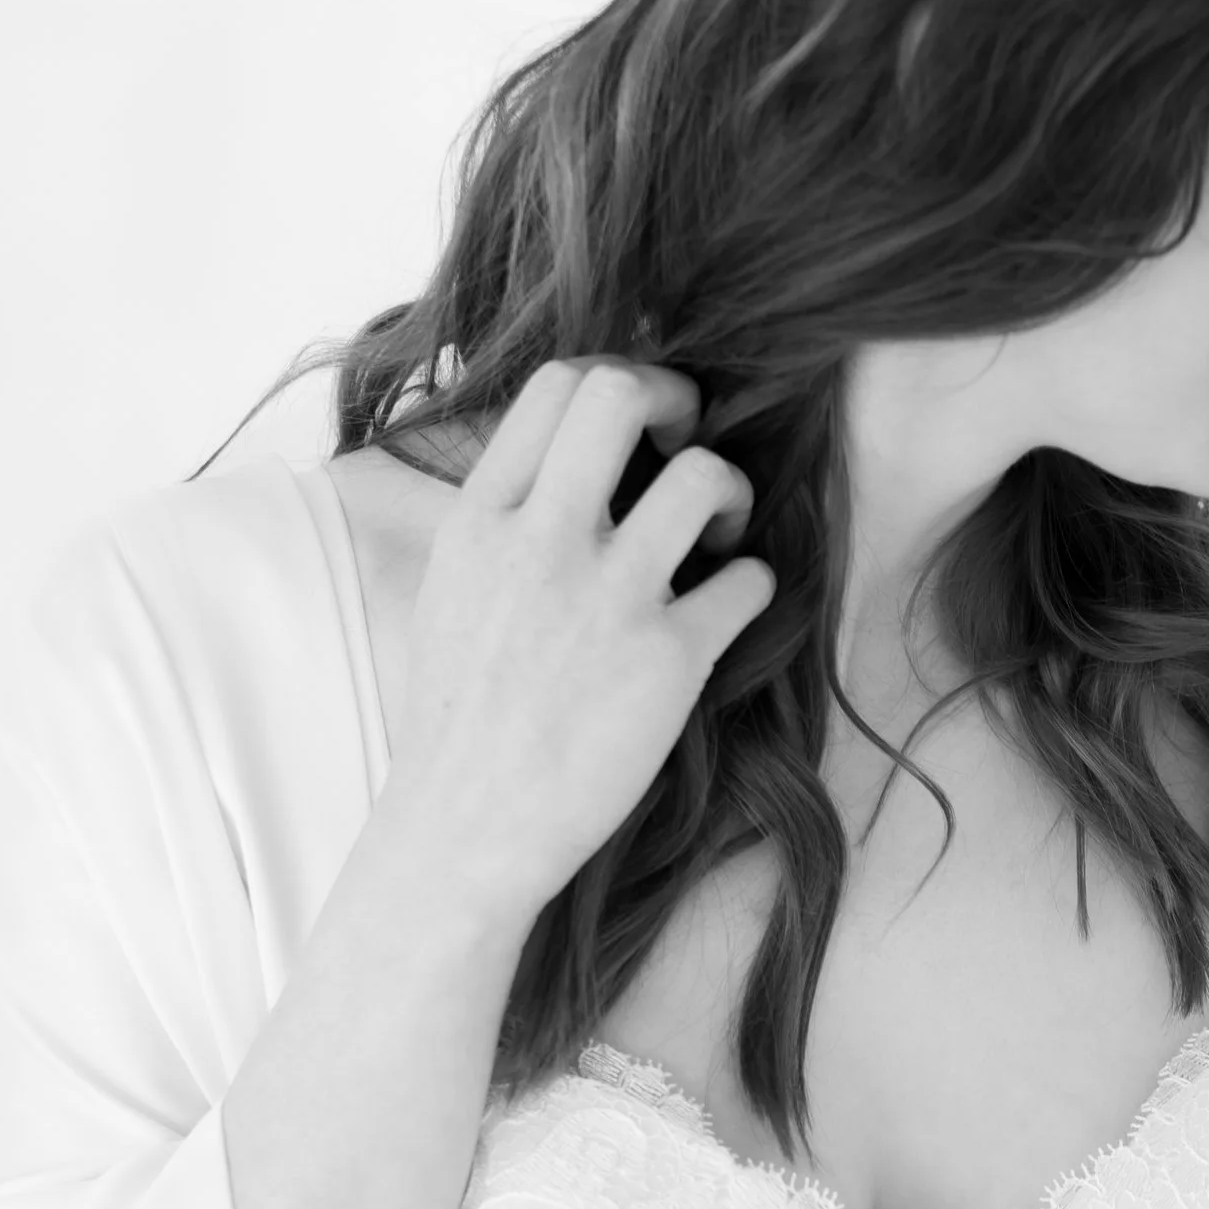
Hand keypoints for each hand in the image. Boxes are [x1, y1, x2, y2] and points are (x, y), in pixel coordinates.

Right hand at [380, 355, 775, 925]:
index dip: (617, 380)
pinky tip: (729, 608)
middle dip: (676, 400)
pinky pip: (751, 580)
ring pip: (702, 476)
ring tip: (718, 532)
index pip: (556, 385)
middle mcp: (540, 544)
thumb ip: (505, 514)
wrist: (467, 827)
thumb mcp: (453, 586)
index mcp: (481, 520)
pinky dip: (755, 585)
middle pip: (621, 395)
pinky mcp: (668, 661)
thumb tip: (570, 454)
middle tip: (687, 446)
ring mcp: (607, 600)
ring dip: (729, 491)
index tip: (640, 420)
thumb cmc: (463, 714)